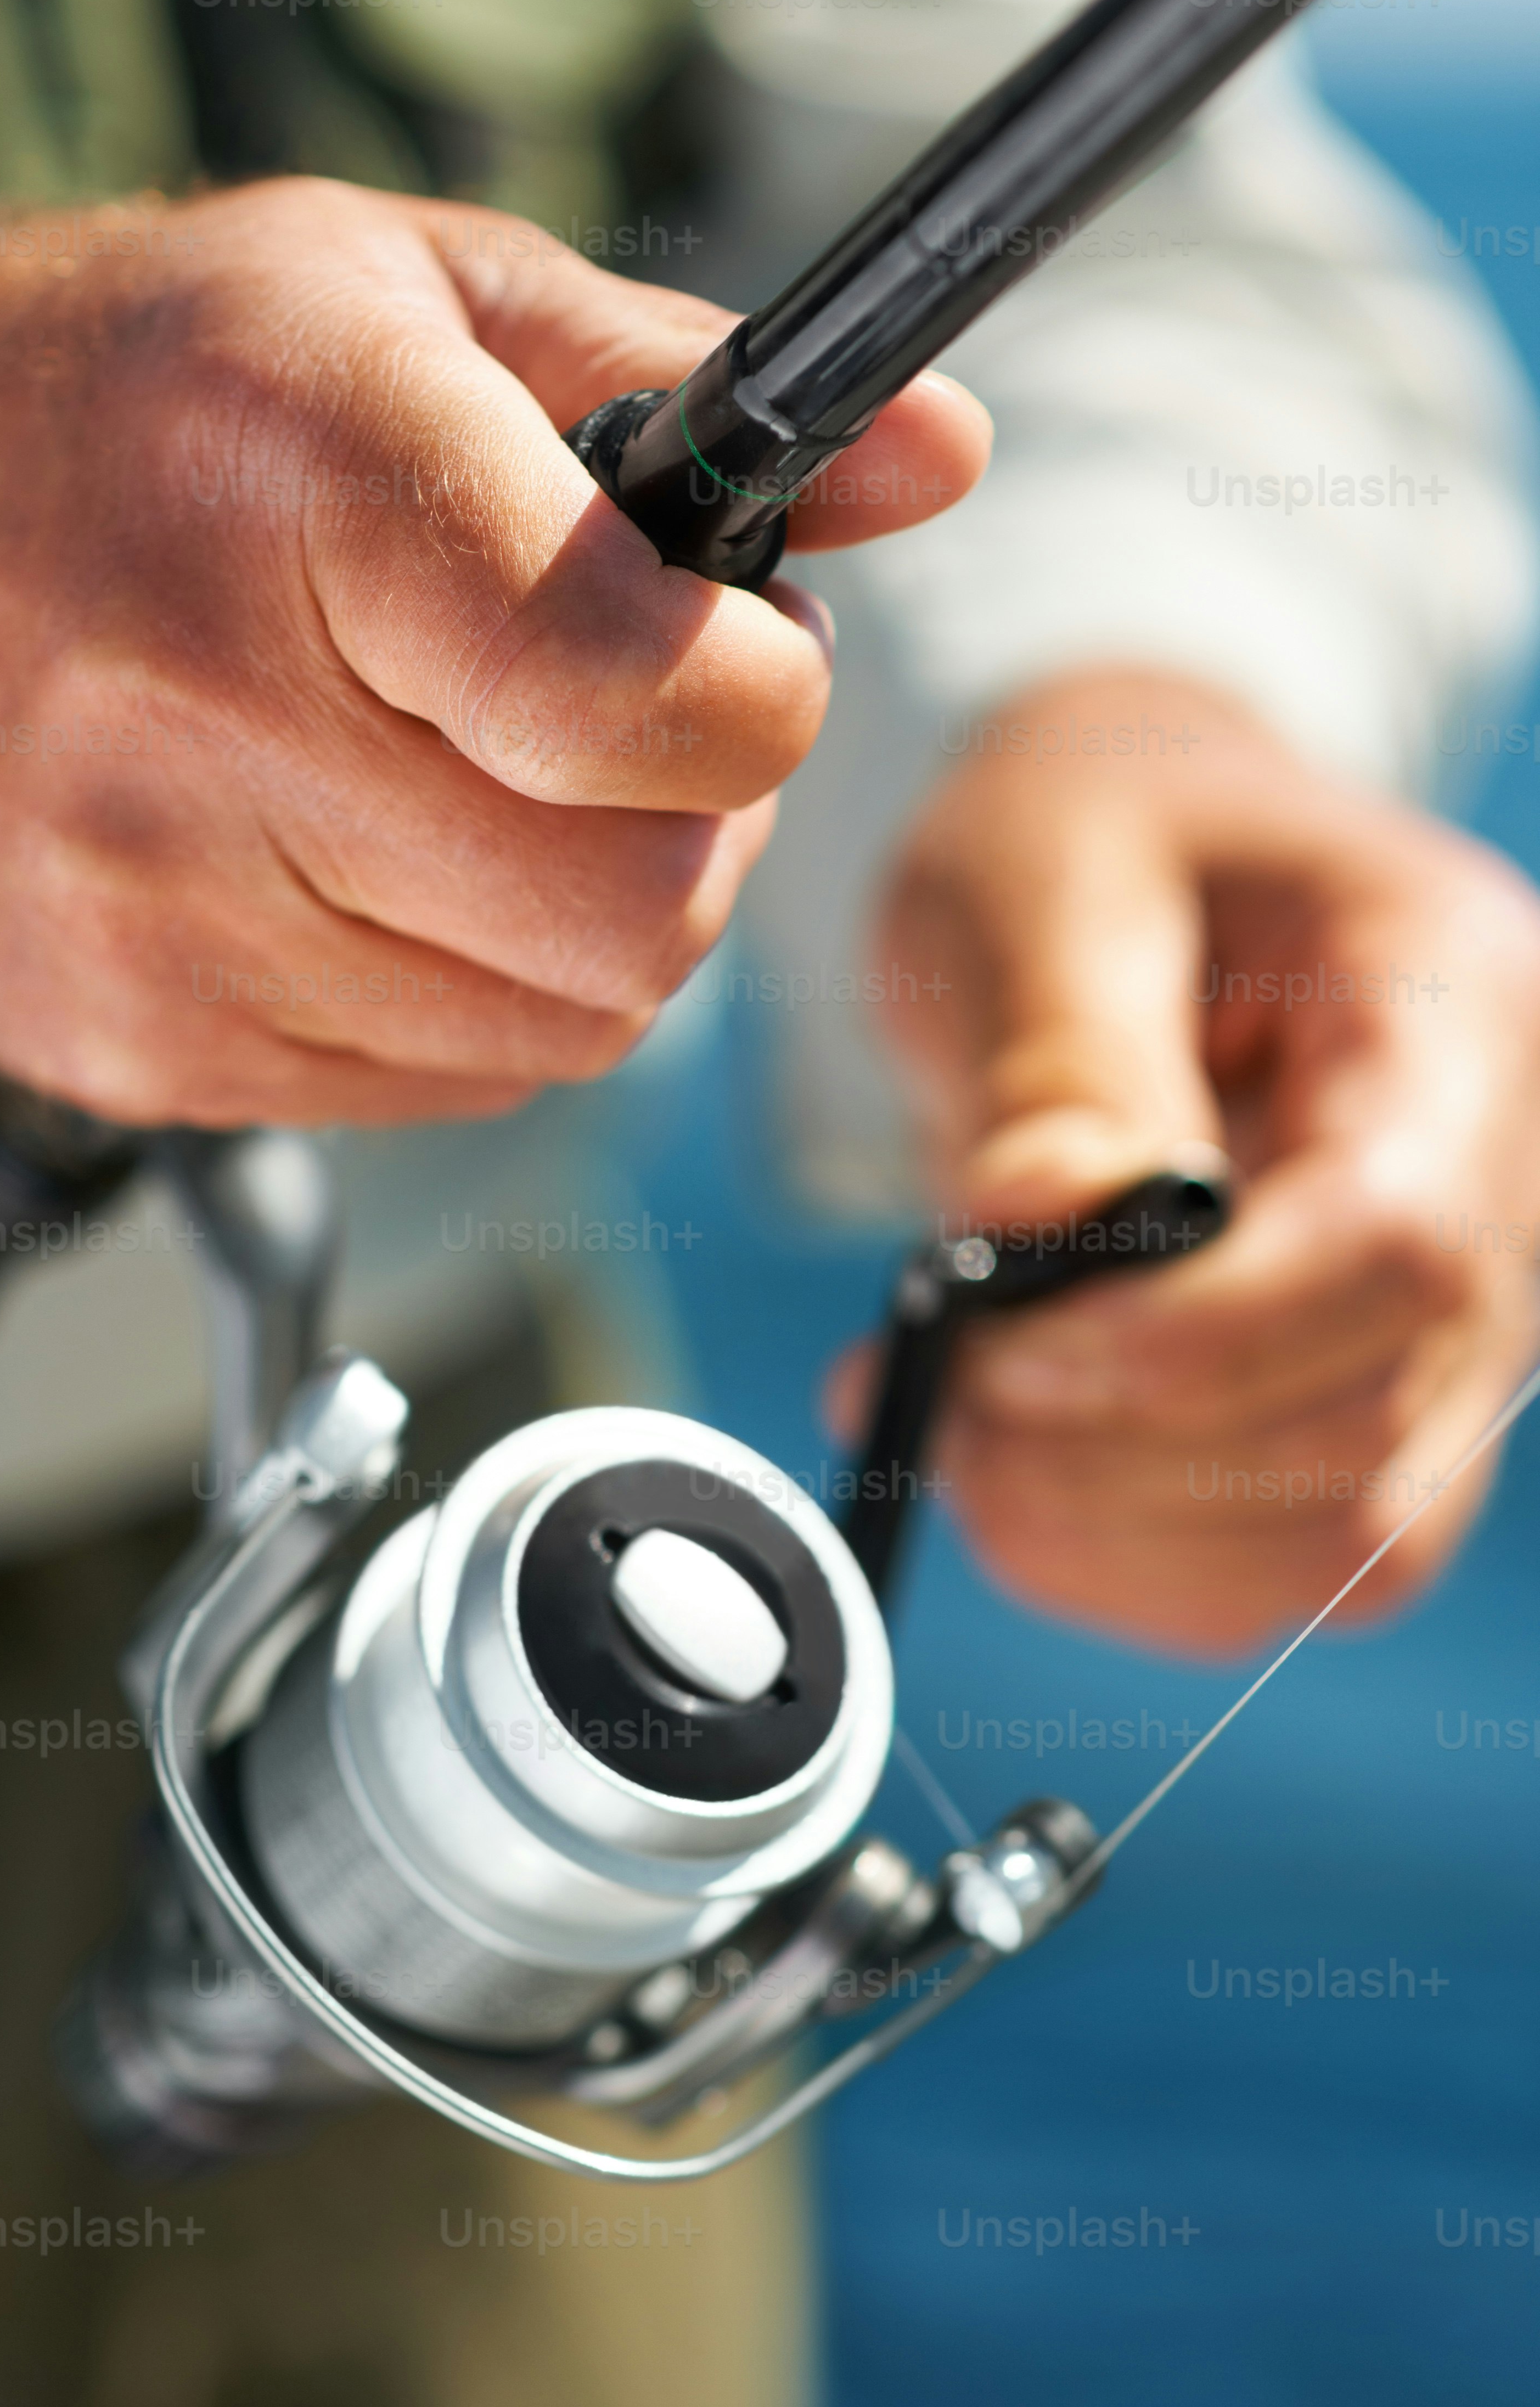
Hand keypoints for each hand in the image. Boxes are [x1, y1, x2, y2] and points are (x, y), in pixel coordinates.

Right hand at [0, 180, 987, 1124]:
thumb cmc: (109, 392)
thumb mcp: (389, 286)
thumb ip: (677, 374)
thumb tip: (940, 459)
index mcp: (302, 477)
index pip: (643, 701)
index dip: (759, 697)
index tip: (738, 651)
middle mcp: (209, 715)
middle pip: (637, 918)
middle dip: (693, 835)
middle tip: (629, 735)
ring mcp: (156, 915)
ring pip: (559, 1029)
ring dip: (583, 921)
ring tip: (480, 783)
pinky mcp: (129, 1048)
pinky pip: (435, 1087)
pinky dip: (460, 995)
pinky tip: (367, 863)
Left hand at [850, 670, 1539, 1650]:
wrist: (1136, 868)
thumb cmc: (1096, 836)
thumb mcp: (1044, 870)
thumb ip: (1057, 1052)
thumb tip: (1038, 1229)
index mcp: (1456, 1011)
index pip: (1401, 1241)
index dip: (1199, 1336)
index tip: (1001, 1345)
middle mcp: (1509, 1183)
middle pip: (1373, 1418)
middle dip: (1121, 1450)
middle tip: (925, 1386)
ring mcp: (1460, 1321)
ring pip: (1345, 1538)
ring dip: (1114, 1529)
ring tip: (943, 1426)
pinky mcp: (1373, 1413)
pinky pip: (1291, 1570)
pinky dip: (1129, 1562)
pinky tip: (1005, 1481)